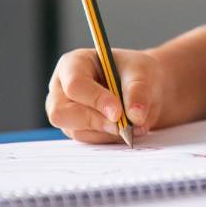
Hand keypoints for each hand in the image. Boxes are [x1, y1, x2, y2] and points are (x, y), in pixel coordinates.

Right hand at [45, 48, 170, 143]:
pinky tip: (125, 129)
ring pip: (76, 131)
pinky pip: (88, 141)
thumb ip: (138, 91)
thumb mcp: (142, 72)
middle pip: (61, 113)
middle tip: (122, 125)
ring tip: (132, 124)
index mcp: (72, 64)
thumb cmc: (136, 72)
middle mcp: (62, 89)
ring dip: (107, 132)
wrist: (144, 89)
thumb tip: (135, 116)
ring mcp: (66, 112)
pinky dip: (109, 138)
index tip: (118, 112)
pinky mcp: (77, 129)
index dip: (95, 100)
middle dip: (94, 121)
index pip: (74, 84)